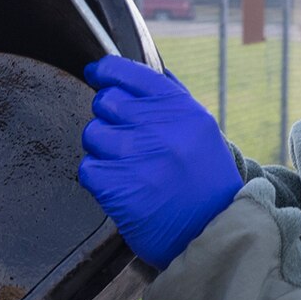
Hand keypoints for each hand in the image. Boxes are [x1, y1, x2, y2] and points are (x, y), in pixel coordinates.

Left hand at [78, 56, 241, 269]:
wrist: (212, 229)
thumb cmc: (204, 179)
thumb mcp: (200, 128)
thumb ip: (170, 97)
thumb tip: (134, 70)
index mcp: (179, 109)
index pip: (129, 73)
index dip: (105, 71)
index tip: (97, 74)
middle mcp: (159, 129)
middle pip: (105, 102)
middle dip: (108, 117)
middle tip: (124, 137)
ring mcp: (138, 159)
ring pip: (92, 135)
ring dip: (103, 149)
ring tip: (127, 165)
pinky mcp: (119, 189)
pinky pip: (88, 169)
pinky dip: (99, 177)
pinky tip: (121, 185)